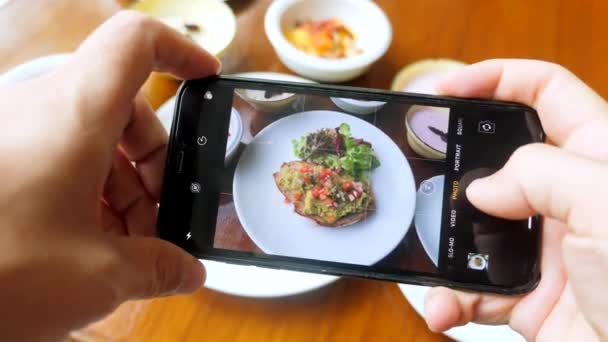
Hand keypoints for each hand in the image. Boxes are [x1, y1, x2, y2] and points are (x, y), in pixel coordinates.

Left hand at [0, 11, 219, 340]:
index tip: (204, 77)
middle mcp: (40, 110)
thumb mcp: (97, 275)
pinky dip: (85, 192)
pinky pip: (55, 156)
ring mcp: (14, 133)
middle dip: (154, 163)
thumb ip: (157, 267)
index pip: (135, 43)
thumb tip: (185, 270)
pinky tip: (91, 246)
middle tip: (162, 215)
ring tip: (127, 246)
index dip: (179, 50)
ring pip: (89, 138)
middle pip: (121, 107)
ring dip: (121, 188)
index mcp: (74, 115)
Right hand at [424, 59, 607, 340]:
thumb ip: (541, 175)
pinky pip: (475, 288)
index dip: (496, 78)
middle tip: (415, 170)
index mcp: (594, 157)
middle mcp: (566, 198)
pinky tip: (443, 307)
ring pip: (474, 228)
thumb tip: (483, 189)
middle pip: (495, 160)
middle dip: (451, 165)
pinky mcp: (527, 294)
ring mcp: (543, 248)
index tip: (446, 89)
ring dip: (441, 245)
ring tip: (421, 257)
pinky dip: (452, 298)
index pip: (544, 93)